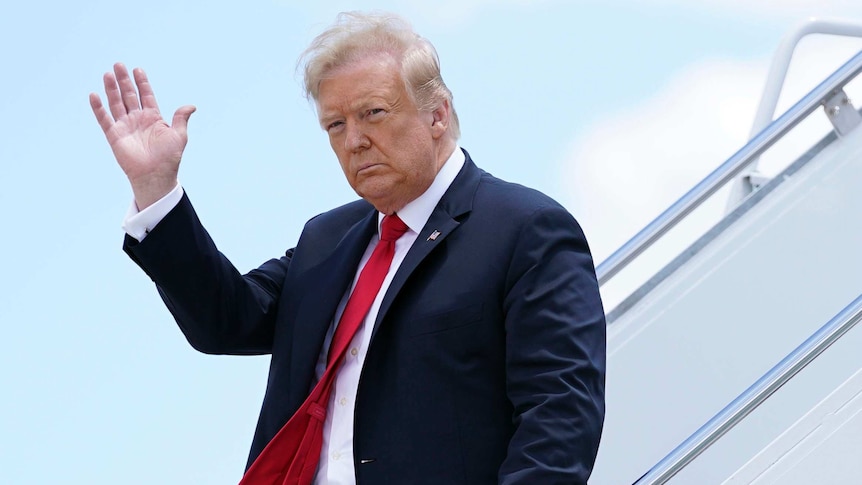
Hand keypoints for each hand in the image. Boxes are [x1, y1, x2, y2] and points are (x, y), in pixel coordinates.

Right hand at [90, 63, 195, 209]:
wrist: (156, 176)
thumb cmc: (169, 158)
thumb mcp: (179, 135)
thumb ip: (181, 118)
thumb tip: (191, 106)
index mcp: (153, 118)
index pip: (146, 95)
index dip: (142, 83)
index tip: (138, 69)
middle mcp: (138, 120)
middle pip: (128, 96)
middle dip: (124, 81)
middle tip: (118, 65)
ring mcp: (125, 126)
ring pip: (116, 103)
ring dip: (112, 89)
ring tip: (108, 74)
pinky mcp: (114, 136)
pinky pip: (104, 119)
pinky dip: (99, 108)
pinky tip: (94, 95)